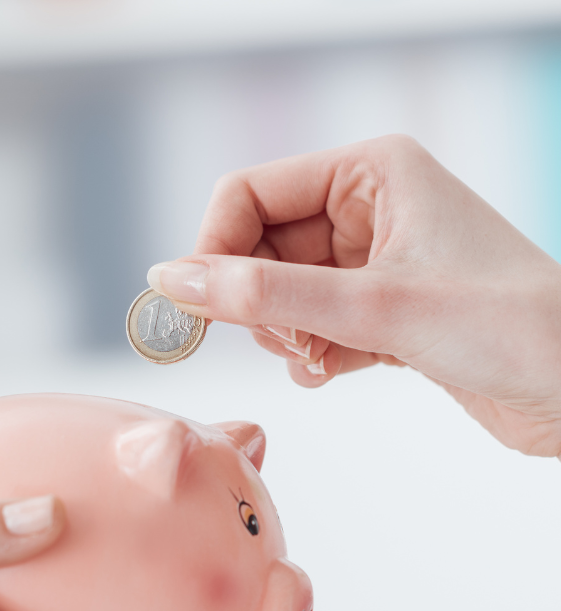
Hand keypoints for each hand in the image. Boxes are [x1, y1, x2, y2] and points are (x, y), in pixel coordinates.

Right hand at [147, 134, 560, 457]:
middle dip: (260, 304)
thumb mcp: (371, 306)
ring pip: (280, 294)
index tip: (196, 308)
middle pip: (259, 248)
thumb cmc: (504, 325)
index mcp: (369, 172)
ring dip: (286, 335)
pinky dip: (311, 354)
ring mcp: (372, 262)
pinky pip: (310, 325)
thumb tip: (171, 279)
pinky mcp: (379, 310)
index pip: (249, 193)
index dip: (215, 249)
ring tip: (322, 358)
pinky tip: (335, 371)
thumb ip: (264, 295)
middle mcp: (366, 208)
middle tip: (287, 340)